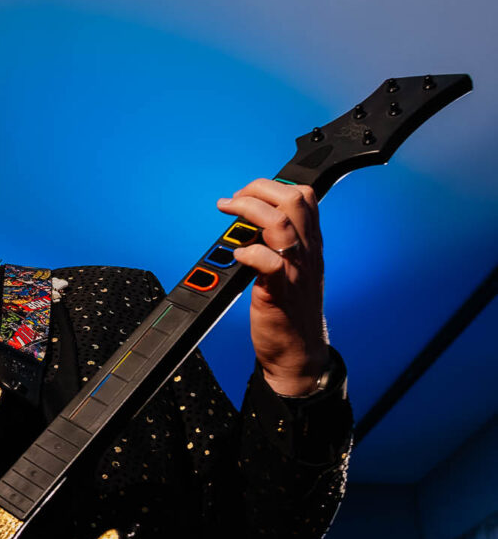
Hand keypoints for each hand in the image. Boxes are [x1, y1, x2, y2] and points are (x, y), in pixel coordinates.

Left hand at [217, 179, 330, 395]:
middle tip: (234, 200)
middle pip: (295, 199)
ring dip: (249, 209)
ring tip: (228, 211)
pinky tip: (237, 254)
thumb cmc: (291, 310)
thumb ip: (281, 244)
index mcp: (311, 244)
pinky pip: (268, 261)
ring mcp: (294, 270)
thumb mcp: (294, 269)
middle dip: (259, 189)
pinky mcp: (278, 291)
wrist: (298, 351)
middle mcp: (307, 252)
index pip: (306, 197)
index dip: (275, 186)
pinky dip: (249, 251)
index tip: (249, 194)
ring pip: (281, 222)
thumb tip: (251, 224)